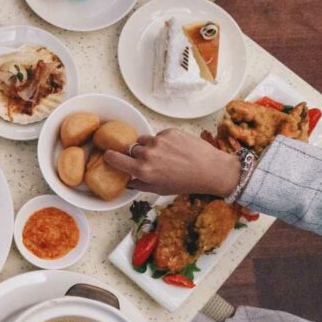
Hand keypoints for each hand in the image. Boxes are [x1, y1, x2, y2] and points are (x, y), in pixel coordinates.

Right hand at [103, 128, 241, 196]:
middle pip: (131, 149)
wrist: (211, 169)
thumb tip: (128, 180)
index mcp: (143, 170)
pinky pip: (158, 135)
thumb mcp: (160, 189)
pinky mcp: (169, 132)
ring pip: (144, 140)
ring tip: (165, 155)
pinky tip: (175, 149)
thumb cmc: (186, 183)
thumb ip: (140, 184)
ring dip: (149, 146)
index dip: (110, 157)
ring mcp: (158, 141)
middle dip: (136, 154)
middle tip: (150, 161)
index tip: (110, 156)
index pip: (114, 158)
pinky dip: (163, 141)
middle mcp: (148, 154)